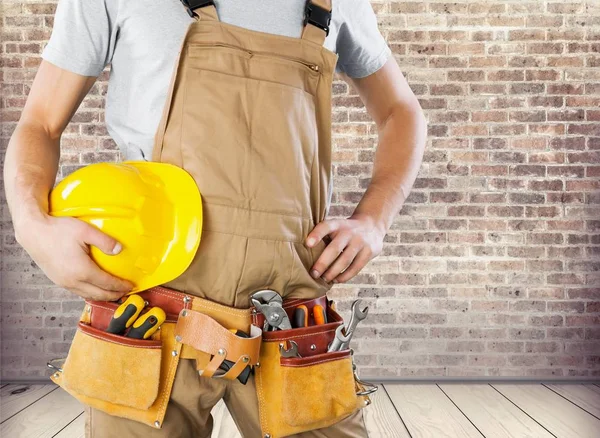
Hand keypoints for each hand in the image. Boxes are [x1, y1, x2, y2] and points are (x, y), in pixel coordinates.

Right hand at [16, 214, 133, 300]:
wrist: (33, 232)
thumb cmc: (58, 229)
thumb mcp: (85, 230)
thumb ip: (105, 241)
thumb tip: (120, 250)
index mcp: (82, 271)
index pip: (107, 284)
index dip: (121, 286)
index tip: (131, 285)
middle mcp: (72, 281)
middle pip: (99, 294)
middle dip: (114, 295)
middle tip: (126, 292)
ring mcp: (63, 283)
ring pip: (87, 295)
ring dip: (102, 296)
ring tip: (114, 292)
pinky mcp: (58, 280)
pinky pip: (78, 292)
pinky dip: (90, 292)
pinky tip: (95, 287)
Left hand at [305, 213, 384, 283]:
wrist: (372, 225)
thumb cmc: (345, 230)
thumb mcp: (336, 226)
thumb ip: (323, 235)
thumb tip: (303, 252)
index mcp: (337, 224)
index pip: (326, 226)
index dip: (316, 235)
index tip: (307, 244)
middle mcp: (349, 232)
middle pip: (335, 249)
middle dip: (322, 263)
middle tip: (313, 274)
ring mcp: (360, 242)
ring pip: (345, 260)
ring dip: (333, 272)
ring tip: (324, 279)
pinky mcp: (369, 252)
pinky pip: (356, 268)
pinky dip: (345, 276)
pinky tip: (336, 280)